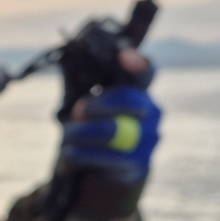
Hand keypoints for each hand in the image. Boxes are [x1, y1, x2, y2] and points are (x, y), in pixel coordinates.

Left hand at [59, 52, 160, 185]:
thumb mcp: (89, 101)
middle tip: (79, 110)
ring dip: (83, 132)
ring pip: (113, 131)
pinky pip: (108, 159)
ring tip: (67, 134)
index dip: (138, 63)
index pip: (146, 72)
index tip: (123, 56)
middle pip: (128, 100)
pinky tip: (69, 152)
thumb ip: (83, 86)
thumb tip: (72, 80)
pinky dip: (83, 154)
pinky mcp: (138, 164)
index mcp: (139, 89)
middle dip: (98, 104)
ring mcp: (149, 139)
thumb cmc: (96, 121)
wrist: (109, 162)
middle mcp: (151, 111)